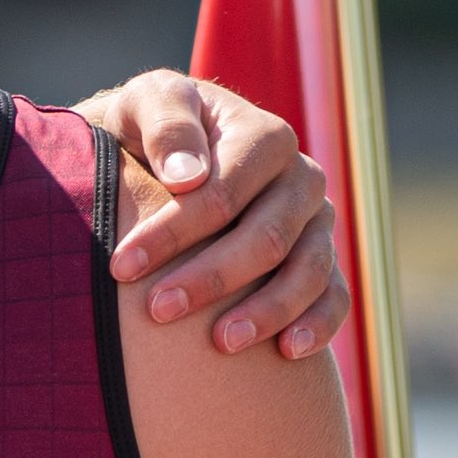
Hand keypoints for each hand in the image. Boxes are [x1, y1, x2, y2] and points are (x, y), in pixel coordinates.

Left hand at [80, 71, 353, 357]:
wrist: (162, 154)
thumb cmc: (149, 129)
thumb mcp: (146, 105)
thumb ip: (168, 125)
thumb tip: (187, 176)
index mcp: (263, 137)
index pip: (225, 192)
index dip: (174, 231)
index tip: (122, 266)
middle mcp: (300, 179)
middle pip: (268, 237)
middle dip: (211, 278)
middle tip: (158, 311)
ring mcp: (316, 223)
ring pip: (308, 271)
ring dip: (266, 311)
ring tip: (220, 344)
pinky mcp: (321, 259)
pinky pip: (335, 296)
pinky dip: (318, 325)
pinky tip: (286, 352)